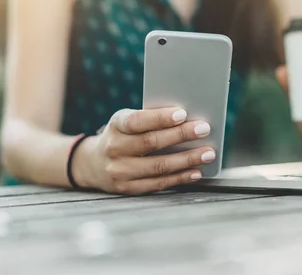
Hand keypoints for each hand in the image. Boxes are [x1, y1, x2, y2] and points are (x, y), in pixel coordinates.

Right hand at [71, 107, 215, 194]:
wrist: (94, 164)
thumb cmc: (122, 136)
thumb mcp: (126, 122)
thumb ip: (149, 120)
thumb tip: (187, 119)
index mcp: (116, 126)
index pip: (137, 121)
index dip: (159, 118)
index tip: (182, 114)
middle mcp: (114, 148)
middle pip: (151, 142)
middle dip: (181, 135)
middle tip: (204, 129)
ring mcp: (119, 171)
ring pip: (158, 166)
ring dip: (186, 159)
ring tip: (208, 153)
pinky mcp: (127, 188)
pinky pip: (158, 184)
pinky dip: (180, 177)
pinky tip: (196, 171)